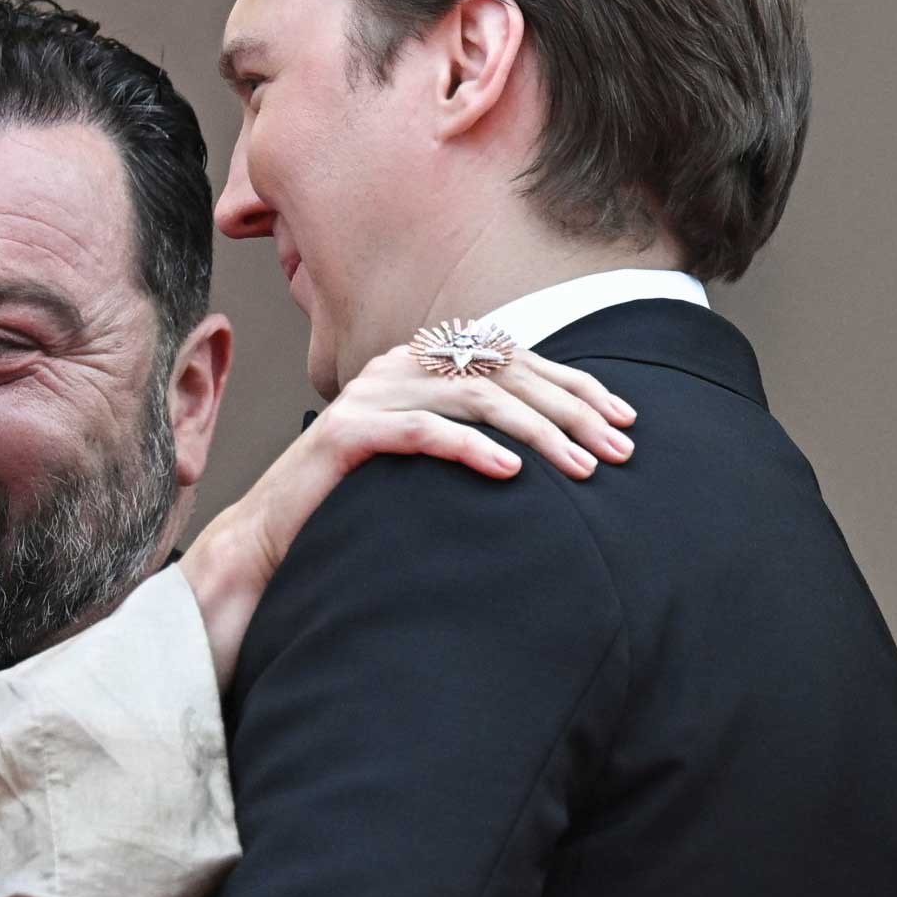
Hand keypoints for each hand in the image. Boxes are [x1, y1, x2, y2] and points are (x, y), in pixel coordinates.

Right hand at [180, 345, 635, 689]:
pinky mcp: (347, 433)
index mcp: (418, 363)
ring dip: (535, 432)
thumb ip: (473, 432)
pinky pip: (422, 431)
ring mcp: (368, 397)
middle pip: (501, 372)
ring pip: (471, 396)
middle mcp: (395, 368)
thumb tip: (562, 438)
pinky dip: (471, 448)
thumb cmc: (356, 505)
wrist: (272, 538)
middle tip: (617, 450)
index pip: (512, 358)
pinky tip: (511, 474)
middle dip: (569, 410)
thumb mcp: (426, 457)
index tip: (624, 419)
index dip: (573, 384)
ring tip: (579, 469)